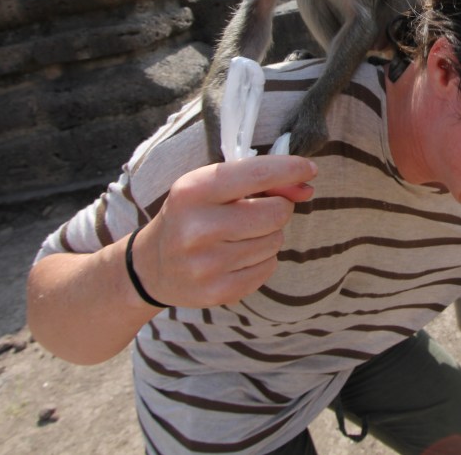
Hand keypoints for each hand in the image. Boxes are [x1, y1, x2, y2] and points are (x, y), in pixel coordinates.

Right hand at [130, 155, 316, 307]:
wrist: (152, 266)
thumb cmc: (191, 216)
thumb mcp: (211, 187)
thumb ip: (259, 181)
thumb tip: (305, 188)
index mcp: (193, 191)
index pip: (257, 174)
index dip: (291, 170)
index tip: (309, 169)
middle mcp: (197, 228)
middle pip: (275, 213)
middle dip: (278, 208)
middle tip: (258, 211)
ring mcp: (206, 264)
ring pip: (275, 241)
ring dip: (269, 235)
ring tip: (239, 235)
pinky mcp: (217, 291)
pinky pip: (268, 268)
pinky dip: (262, 260)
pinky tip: (237, 257)